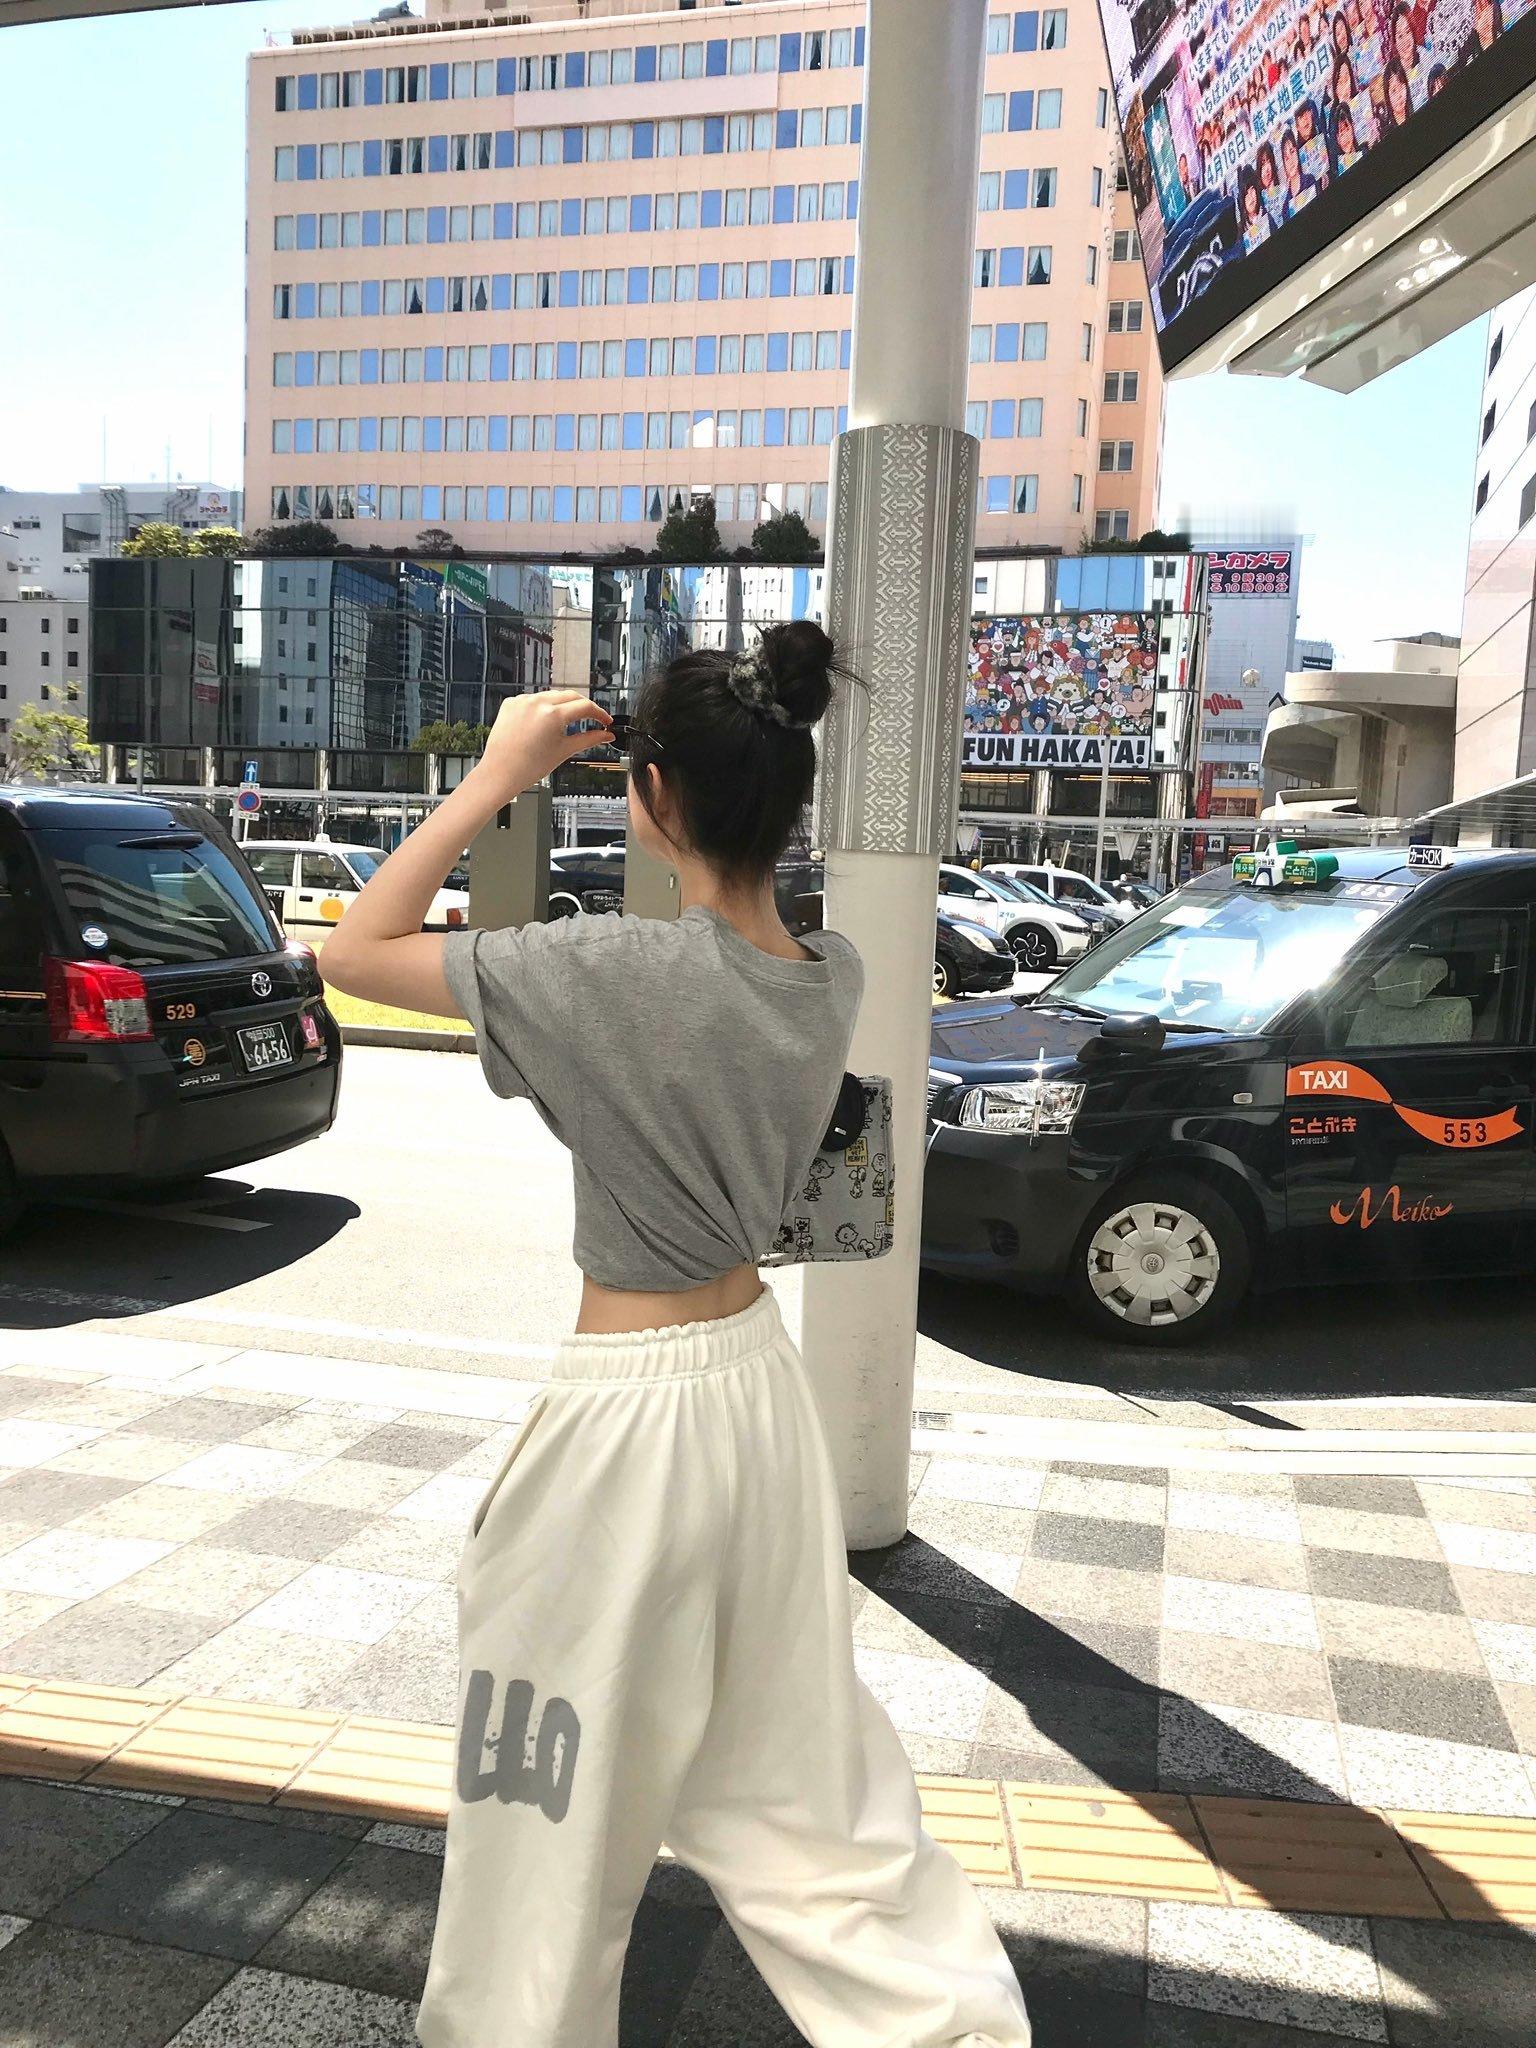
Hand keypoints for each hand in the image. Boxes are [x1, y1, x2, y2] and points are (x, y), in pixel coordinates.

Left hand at [473, 690, 613, 800]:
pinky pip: (533, 700)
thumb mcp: (564, 751)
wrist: (501, 773)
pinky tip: (542, 723)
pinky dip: (542, 708)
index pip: (585, 706)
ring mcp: (522, 701)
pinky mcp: (511, 703)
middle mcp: (537, 703)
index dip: (599, 714)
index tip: (605, 721)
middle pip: (570, 696)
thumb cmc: (528, 766)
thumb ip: (589, 739)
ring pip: (551, 696)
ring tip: (565, 724)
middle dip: (583, 707)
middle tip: (592, 719)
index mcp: (552, 714)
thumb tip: (606, 735)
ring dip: (562, 706)